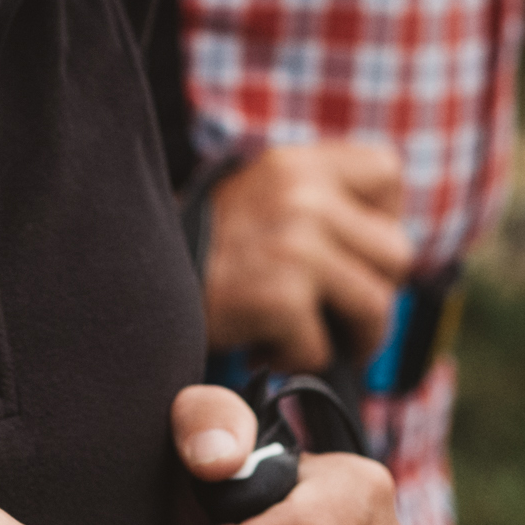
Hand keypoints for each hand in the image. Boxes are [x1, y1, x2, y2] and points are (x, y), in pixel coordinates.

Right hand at [201, 139, 412, 369]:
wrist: (129, 279)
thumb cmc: (211, 253)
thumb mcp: (264, 199)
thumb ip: (321, 205)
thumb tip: (394, 257)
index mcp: (299, 164)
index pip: (386, 174)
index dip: (378, 220)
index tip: (348, 250)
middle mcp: (302, 194)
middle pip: (395, 252)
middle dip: (370, 293)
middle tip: (329, 313)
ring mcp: (295, 244)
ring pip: (375, 305)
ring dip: (347, 337)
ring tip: (303, 336)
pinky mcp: (279, 296)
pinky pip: (324, 348)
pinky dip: (295, 360)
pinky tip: (261, 345)